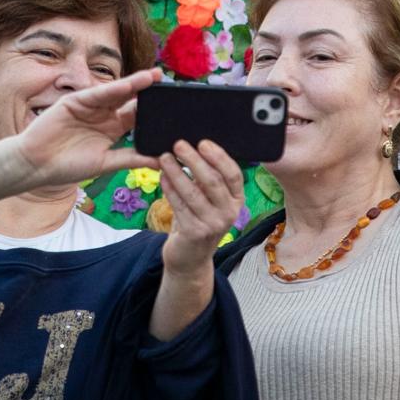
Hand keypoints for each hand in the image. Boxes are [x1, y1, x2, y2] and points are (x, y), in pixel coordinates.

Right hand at [11, 68, 162, 189]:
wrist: (37, 165)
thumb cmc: (68, 166)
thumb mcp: (105, 163)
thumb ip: (131, 158)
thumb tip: (160, 161)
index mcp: (112, 130)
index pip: (137, 117)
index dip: (154, 111)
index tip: (175, 108)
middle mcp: (103, 115)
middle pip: (130, 101)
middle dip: (148, 93)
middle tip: (170, 84)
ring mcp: (90, 106)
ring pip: (116, 93)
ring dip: (135, 85)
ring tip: (154, 77)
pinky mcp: (75, 100)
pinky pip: (97, 94)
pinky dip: (112, 89)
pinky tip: (128, 85)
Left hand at [159, 139, 244, 278]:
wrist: (190, 256)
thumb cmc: (199, 217)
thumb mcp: (210, 198)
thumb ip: (207, 176)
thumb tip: (192, 145)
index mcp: (237, 200)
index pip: (233, 175)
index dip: (219, 157)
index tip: (203, 142)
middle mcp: (229, 213)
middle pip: (213, 181)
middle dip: (194, 160)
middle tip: (178, 144)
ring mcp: (213, 225)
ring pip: (193, 192)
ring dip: (176, 172)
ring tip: (164, 157)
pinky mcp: (195, 233)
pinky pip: (179, 206)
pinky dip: (169, 188)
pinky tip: (162, 176)